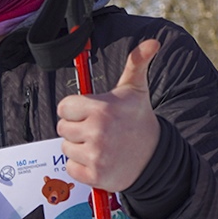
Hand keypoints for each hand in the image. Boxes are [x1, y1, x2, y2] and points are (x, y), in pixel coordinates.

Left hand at [57, 39, 160, 191]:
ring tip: (100, 145)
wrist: (155, 156)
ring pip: (65, 148)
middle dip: (76, 128)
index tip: (91, 113)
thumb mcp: (136, 89)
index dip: (75, 110)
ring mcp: (96, 156)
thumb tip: (153, 42)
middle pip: (62, 128)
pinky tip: (99, 161)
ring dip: (79, 148)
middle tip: (97, 130)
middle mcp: (97, 132)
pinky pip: (71, 168)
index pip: (64, 107)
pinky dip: (82, 168)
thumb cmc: (139, 120)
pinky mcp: (95, 176)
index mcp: (102, 109)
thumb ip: (137, 63)